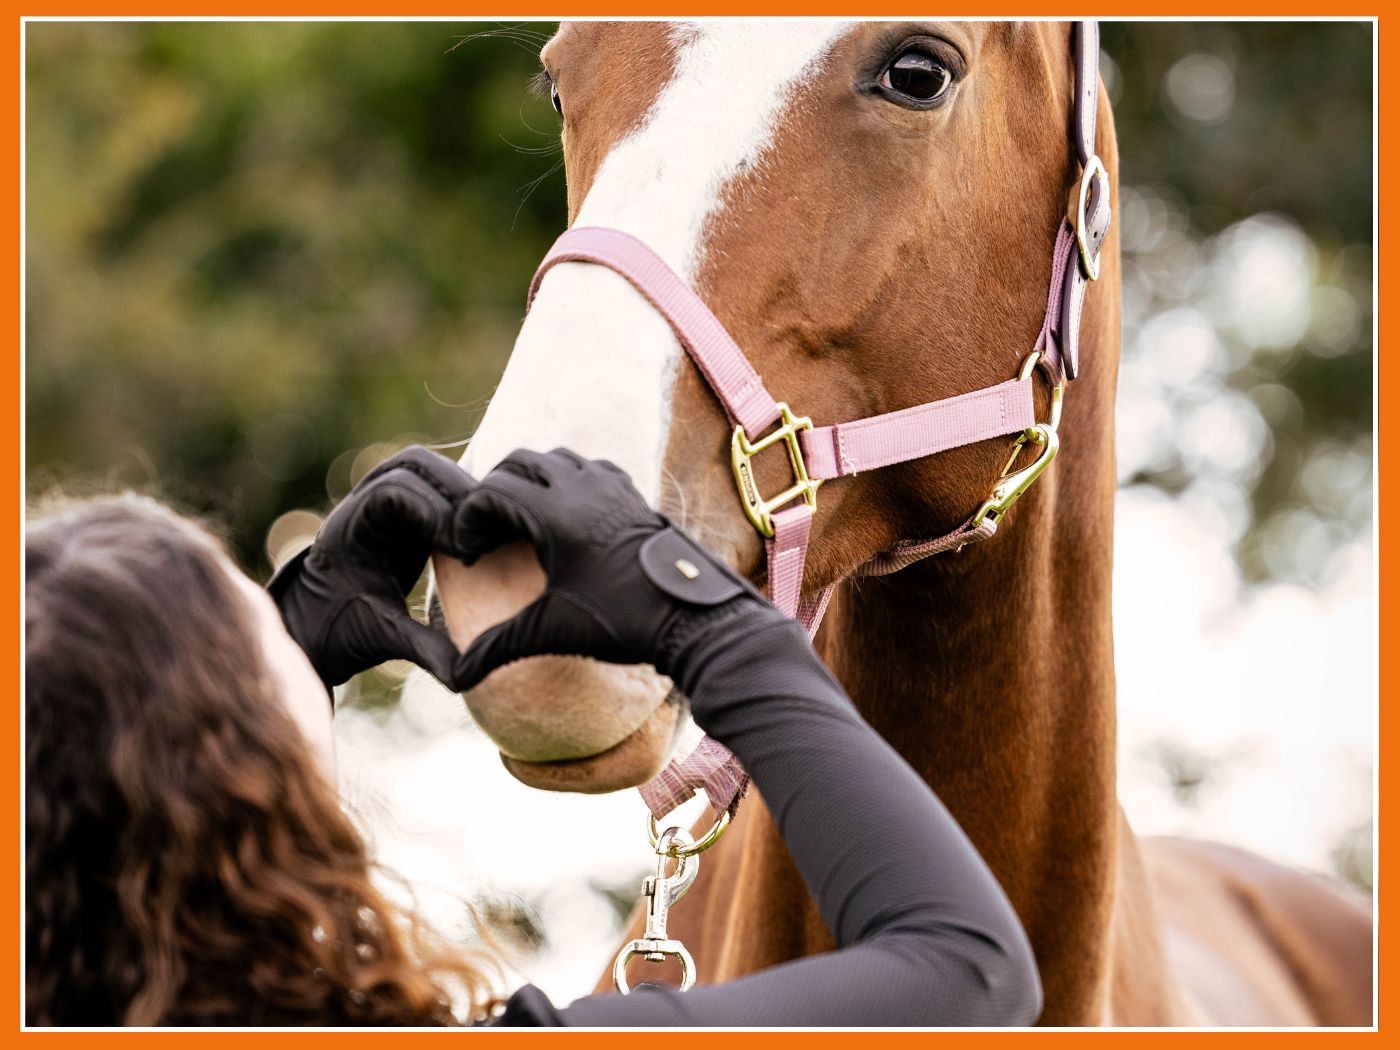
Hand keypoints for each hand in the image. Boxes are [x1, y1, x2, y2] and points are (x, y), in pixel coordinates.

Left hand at [268, 445, 472, 691]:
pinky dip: (460, 498)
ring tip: (484, 526)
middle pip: (414, 464)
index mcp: (350, 525)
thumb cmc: (340, 633)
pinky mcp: (404, 509)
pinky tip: (483, 528)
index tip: (461, 546)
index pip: (396, 489)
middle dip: (453, 489)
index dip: (433, 510)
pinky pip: (435, 485)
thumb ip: (423, 648)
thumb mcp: (381, 638)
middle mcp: (363, 502)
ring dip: (459, 488)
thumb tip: (466, 674)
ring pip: (427, 467)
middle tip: (480, 530)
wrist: (316, 629)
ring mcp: (384, 501)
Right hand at [448, 448, 767, 691]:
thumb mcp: (553, 632)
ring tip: (524, 525)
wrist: (693, 617)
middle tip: (489, 533)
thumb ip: (497, 647)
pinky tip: (566, 522)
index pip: (492, 491)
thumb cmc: (622, 623)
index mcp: (557, 513)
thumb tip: (456, 677)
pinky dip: (568, 481)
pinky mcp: (632, 492)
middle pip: (519, 461)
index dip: (469, 518)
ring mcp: (612, 485)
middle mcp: (583, 487)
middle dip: (494, 491)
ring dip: (531, 482)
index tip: (472, 553)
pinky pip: (588, 468)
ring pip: (556, 458)